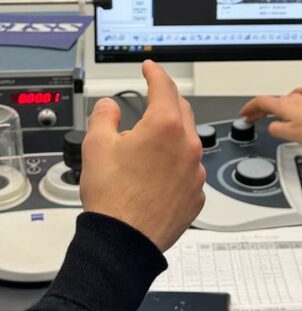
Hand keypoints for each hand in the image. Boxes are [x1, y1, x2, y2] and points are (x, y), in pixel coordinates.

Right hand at [81, 60, 205, 251]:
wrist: (123, 243)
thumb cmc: (112, 197)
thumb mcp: (96, 145)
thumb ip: (105, 116)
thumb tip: (110, 106)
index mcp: (165, 127)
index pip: (164, 87)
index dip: (155, 73)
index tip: (150, 68)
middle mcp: (187, 146)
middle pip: (181, 111)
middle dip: (167, 102)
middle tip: (152, 99)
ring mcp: (196, 172)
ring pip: (187, 142)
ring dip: (172, 137)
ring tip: (147, 147)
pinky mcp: (196, 195)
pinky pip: (189, 170)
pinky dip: (176, 166)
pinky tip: (156, 175)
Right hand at [240, 87, 301, 142]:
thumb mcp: (289, 134)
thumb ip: (275, 130)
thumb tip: (272, 127)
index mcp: (282, 106)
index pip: (259, 102)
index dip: (249, 107)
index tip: (244, 113)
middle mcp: (291, 99)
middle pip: (269, 101)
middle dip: (258, 109)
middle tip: (252, 117)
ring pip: (282, 100)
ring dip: (273, 107)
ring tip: (270, 114)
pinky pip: (298, 97)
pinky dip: (291, 101)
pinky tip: (293, 102)